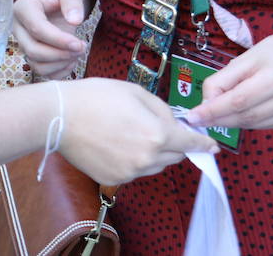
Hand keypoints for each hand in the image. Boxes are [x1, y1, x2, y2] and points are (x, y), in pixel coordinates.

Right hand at [12, 0, 88, 78]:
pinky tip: (71, 58)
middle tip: (81, 47)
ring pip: (36, 64)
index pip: (37, 29)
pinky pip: (42, 72)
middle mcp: (18, 27)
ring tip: (78, 52)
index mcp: (24, 7)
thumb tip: (75, 20)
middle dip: (60, 54)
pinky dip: (59, 71)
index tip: (79, 43)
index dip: (58, 40)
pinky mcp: (31, 55)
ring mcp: (23, 43)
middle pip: (33, 50)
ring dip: (60, 63)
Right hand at [58, 78, 217, 184]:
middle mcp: (147, 158)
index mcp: (157, 134)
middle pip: (175, 156)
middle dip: (174, 143)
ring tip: (130, 132)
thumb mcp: (135, 91)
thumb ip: (161, 109)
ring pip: (155, 165)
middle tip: (158, 128)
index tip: (213, 146)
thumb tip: (173, 122)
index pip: (190, 142)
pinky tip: (115, 143)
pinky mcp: (114, 179)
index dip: (203, 143)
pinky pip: (134, 171)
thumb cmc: (96, 97)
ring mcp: (130, 172)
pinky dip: (133, 160)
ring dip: (154, 152)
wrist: (59, 116)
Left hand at [183, 32, 272, 129]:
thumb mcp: (245, 58)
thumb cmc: (272, 55)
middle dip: (217, 118)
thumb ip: (223, 80)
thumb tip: (204, 105)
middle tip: (198, 119)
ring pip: (251, 123)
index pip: (238, 99)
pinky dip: (244, 122)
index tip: (192, 116)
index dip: (213, 110)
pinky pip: (260, 125)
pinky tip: (237, 113)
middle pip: (244, 115)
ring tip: (215, 114)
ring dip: (228, 122)